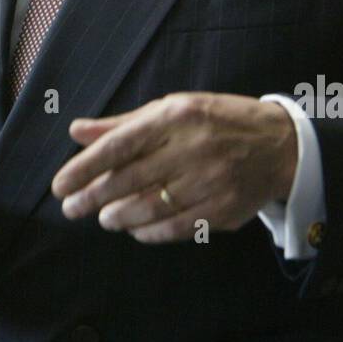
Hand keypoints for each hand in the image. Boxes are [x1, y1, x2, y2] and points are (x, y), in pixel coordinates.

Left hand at [51, 92, 297, 242]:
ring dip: (119, 217)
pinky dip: (150, 232)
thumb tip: (77, 131)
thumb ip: (124, 124)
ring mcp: (210, 181)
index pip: (120, 144)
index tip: (61, 184)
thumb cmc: (217, 122)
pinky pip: (176, 227)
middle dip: (93, 197)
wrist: (280, 144)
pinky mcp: (224, 210)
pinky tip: (134, 230)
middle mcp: (193, 148)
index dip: (85, 167)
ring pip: (151, 207)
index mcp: (176, 116)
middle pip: (130, 179)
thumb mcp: (173, 109)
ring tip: (103, 218)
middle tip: (71, 207)